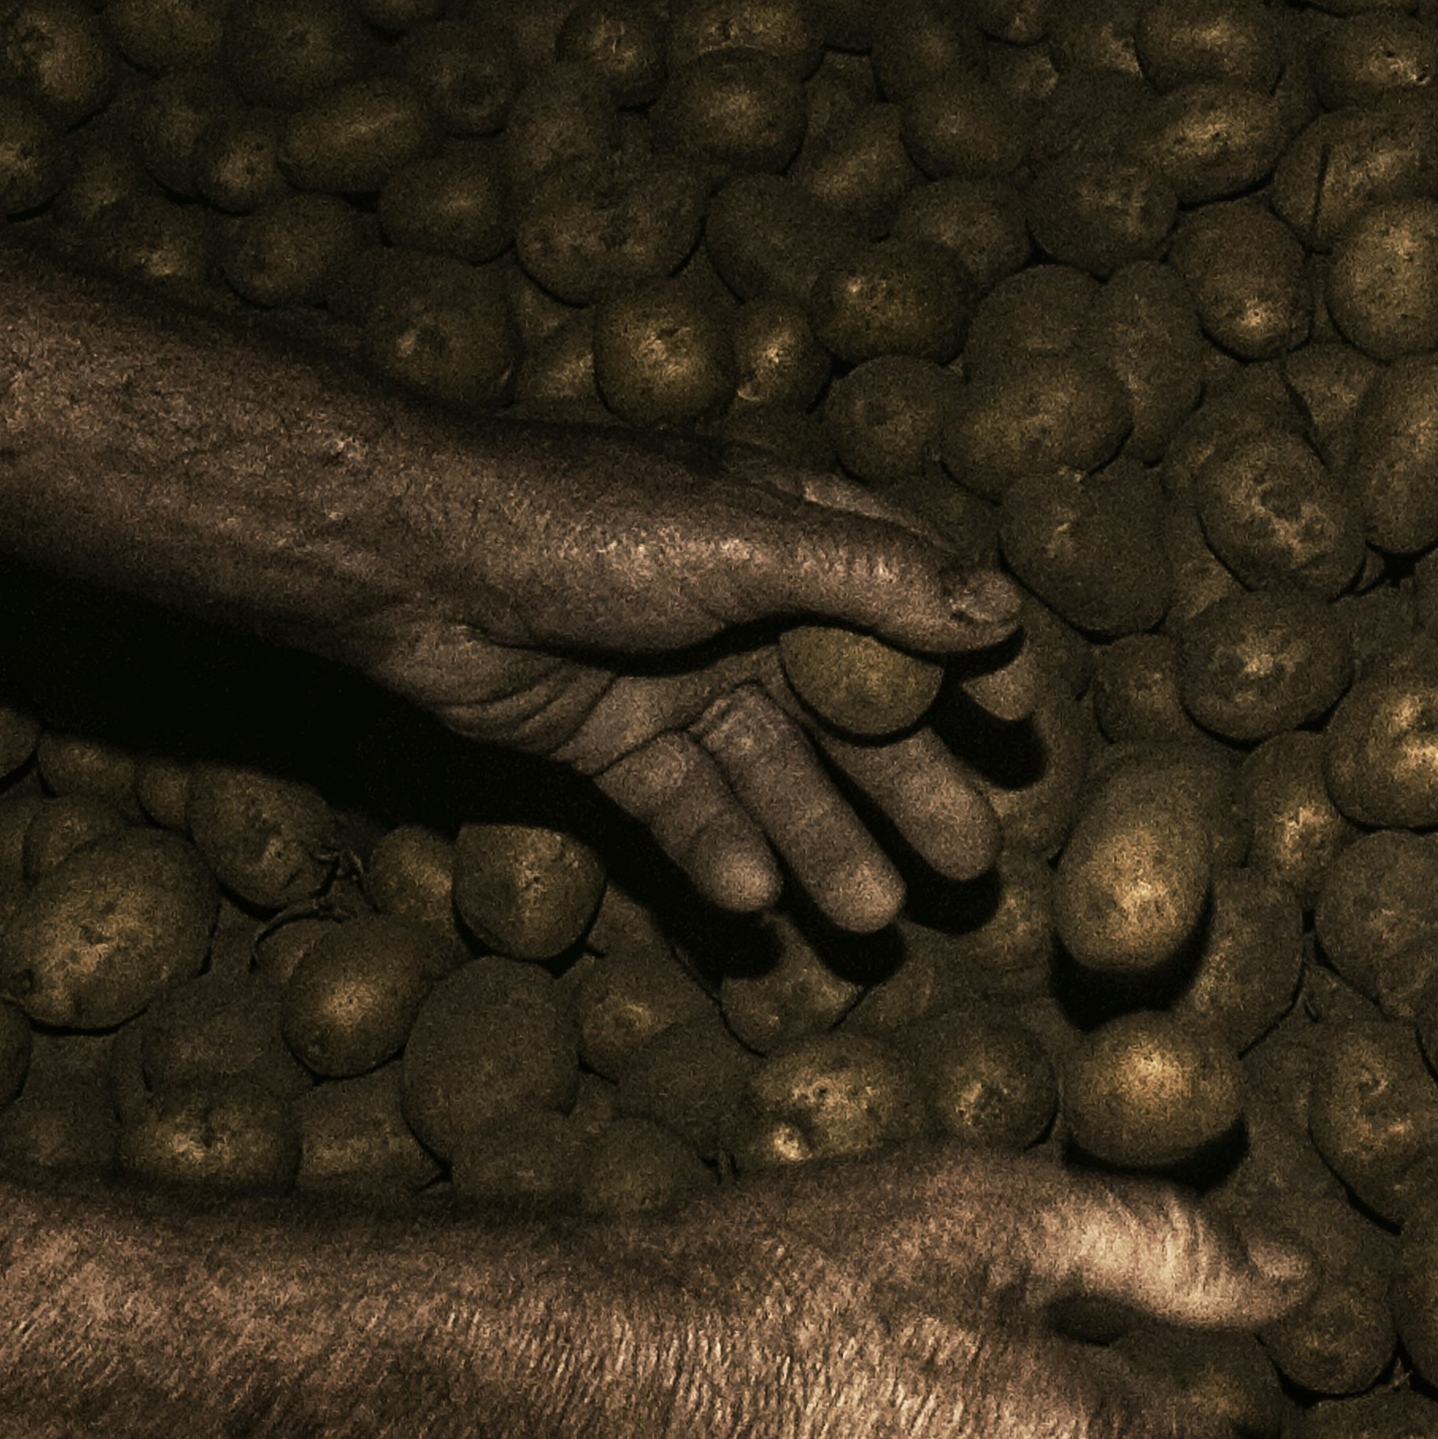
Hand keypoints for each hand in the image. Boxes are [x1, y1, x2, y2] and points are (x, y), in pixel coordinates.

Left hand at [321, 421, 1030, 930]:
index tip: (1022, 729)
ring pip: (770, 772)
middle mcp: (739, 600)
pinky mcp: (610, 739)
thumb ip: (869, 580)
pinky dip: (718, 849)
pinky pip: (683, 806)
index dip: (965, 659)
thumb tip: (1000, 609)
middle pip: (846, 706)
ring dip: (822, 838)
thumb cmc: (581, 523)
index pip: (904, 591)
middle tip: (970, 868)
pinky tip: (752, 900)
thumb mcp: (743, 540)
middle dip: (907, 784)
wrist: (415, 563)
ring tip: (873, 915)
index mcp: (781, 525)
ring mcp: (673, 674)